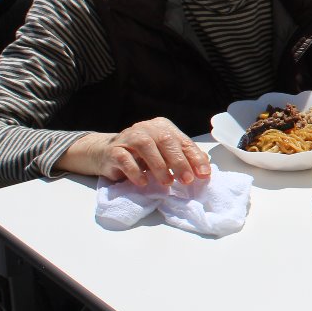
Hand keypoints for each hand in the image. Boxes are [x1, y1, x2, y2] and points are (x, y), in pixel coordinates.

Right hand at [60, 118, 211, 187]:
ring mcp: (129, 137)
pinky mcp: (113, 150)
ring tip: (167, 182)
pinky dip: (136, 171)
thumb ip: (183, 157)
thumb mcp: (164, 155)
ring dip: (159, 166)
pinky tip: (143, 182)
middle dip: (179, 162)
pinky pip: (125, 159)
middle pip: (166, 141)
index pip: (183, 141)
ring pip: (146, 147)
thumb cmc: (141, 155)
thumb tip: (205, 167)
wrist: (106, 153)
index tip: (204, 174)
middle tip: (186, 180)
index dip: (195, 158)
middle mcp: (147, 128)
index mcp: (163, 127)